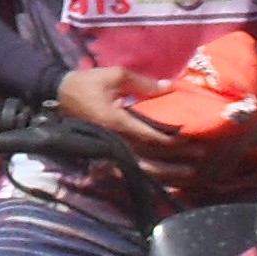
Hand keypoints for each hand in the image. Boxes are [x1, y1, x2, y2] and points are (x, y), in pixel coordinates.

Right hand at [54, 64, 204, 192]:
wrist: (56, 95)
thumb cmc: (86, 83)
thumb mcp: (114, 75)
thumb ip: (142, 83)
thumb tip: (169, 87)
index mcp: (116, 122)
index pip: (150, 136)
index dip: (172, 139)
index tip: (192, 138)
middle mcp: (113, 141)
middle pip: (149, 158)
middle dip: (175, 160)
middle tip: (199, 157)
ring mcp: (107, 152)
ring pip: (140, 169)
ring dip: (165, 173)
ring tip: (188, 174)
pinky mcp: (104, 155)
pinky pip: (128, 171)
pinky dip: (146, 176)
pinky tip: (164, 180)